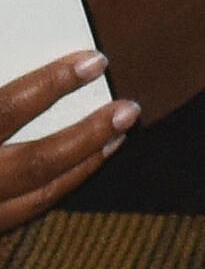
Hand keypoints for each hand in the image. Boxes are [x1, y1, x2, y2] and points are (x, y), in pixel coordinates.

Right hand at [0, 52, 139, 230]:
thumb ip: (1, 97)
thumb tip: (23, 53)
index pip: (7, 108)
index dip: (51, 84)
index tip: (96, 61)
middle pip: (37, 161)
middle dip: (89, 134)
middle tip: (129, 108)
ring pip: (39, 197)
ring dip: (84, 165)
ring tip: (118, 137)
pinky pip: (24, 215)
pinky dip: (57, 190)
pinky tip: (79, 171)